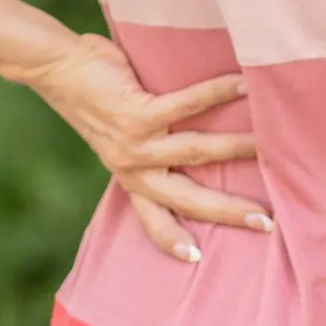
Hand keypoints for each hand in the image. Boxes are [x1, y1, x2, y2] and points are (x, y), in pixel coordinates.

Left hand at [28, 33, 268, 262]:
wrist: (54, 67)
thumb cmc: (91, 92)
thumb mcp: (116, 131)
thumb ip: (146, 140)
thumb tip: (190, 131)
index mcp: (128, 174)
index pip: (152, 218)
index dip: (172, 240)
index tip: (197, 259)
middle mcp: (132, 166)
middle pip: (187, 199)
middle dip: (228, 212)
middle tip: (266, 223)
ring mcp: (135, 142)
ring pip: (196, 152)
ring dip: (236, 148)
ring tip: (270, 146)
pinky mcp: (137, 112)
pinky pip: (186, 104)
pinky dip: (218, 93)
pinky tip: (244, 84)